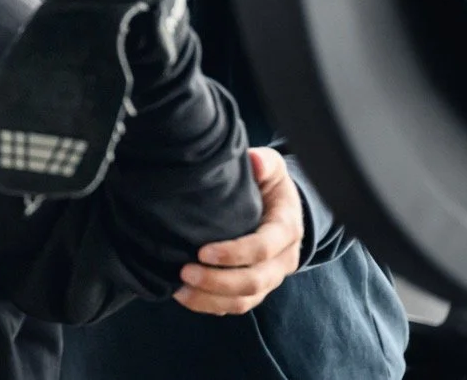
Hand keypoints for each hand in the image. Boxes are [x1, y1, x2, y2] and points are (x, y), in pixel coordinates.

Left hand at [173, 148, 304, 314]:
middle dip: (218, 281)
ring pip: (245, 300)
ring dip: (211, 298)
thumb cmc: (270, 184)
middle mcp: (283, 259)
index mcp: (286, 228)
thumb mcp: (272, 167)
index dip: (235, 254)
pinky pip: (236, 305)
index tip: (202, 251)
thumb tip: (254, 161)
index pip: (264, 248)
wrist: (280, 207)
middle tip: (184, 271)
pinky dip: (210, 305)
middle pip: (255, 281)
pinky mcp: (255, 288)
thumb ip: (264, 163)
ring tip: (179, 289)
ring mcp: (270, 278)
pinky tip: (184, 296)